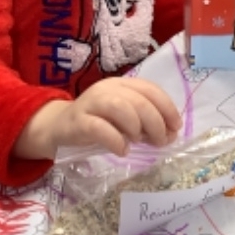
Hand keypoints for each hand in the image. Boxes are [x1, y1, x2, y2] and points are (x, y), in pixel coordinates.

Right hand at [14, 77, 182, 160]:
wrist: (58, 128)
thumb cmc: (97, 123)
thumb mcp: (123, 118)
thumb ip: (144, 121)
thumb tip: (171, 133)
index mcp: (121, 84)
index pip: (150, 89)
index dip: (167, 107)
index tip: (176, 127)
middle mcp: (107, 89)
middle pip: (139, 100)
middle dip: (156, 123)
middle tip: (160, 141)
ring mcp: (91, 103)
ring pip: (120, 107)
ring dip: (136, 127)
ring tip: (138, 141)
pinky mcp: (78, 121)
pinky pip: (100, 128)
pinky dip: (115, 140)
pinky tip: (122, 150)